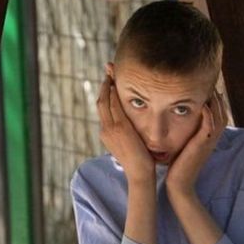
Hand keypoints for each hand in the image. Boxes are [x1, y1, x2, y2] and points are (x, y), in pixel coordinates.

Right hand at [97, 66, 153, 181]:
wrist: (140, 174)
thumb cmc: (141, 163)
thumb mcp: (132, 146)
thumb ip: (130, 135)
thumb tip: (135, 129)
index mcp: (107, 133)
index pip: (104, 108)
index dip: (105, 92)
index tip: (110, 80)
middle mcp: (105, 129)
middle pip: (101, 100)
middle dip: (104, 83)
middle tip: (109, 69)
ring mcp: (110, 128)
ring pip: (105, 100)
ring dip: (108, 83)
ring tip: (112, 70)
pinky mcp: (119, 127)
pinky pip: (114, 104)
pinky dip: (114, 92)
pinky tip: (118, 81)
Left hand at [165, 89, 226, 197]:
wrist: (178, 184)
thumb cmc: (177, 165)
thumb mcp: (182, 143)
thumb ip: (183, 130)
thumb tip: (174, 117)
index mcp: (207, 136)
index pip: (216, 112)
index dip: (215, 98)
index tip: (207, 83)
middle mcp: (211, 137)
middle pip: (221, 111)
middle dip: (217, 95)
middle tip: (213, 80)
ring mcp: (208, 141)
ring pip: (219, 117)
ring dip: (215, 101)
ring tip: (211, 87)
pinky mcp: (203, 145)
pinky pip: (210, 127)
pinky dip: (209, 115)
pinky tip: (205, 104)